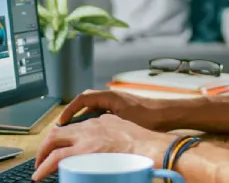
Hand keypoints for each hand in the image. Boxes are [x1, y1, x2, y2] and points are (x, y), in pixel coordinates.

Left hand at [32, 113, 171, 180]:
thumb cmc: (142, 142)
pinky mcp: (85, 153)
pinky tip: (42, 174)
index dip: (60, 138)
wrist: (150, 147)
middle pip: (57, 134)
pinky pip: (58, 160)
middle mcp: (88, 128)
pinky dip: (47, 167)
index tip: (56, 146)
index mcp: (98, 122)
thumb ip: (109, 130)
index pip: (72, 128)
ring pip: (54, 146)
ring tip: (38, 170)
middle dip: (45, 147)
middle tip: (41, 159)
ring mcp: (85, 141)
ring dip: (42, 158)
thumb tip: (106, 140)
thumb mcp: (122, 128)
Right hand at [57, 89, 173, 130]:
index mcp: (109, 96)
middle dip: (74, 111)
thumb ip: (105, 124)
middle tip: (65, 125)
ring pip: (94, 106)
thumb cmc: (149, 117)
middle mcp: (111, 96)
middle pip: (86, 100)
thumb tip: (89, 132)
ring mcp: (116, 101)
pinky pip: (102, 110)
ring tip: (76, 129)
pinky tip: (94, 130)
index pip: (83, 98)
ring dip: (84, 115)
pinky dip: (94, 118)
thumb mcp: (123, 122)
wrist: (166, 114)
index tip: (62, 121)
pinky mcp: (121, 108)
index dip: (70, 109)